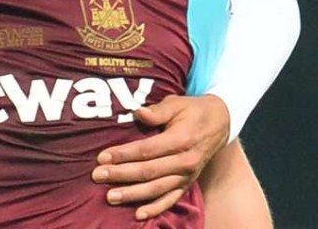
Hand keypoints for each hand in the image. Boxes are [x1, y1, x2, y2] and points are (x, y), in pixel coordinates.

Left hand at [91, 94, 228, 220]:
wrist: (220, 123)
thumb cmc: (193, 111)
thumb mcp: (177, 103)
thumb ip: (158, 110)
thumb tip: (138, 113)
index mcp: (181, 140)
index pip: (146, 150)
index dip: (123, 154)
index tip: (102, 157)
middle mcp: (185, 161)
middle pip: (148, 172)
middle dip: (120, 174)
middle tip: (97, 176)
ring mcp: (186, 175)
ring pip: (156, 189)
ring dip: (132, 194)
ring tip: (110, 196)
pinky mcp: (187, 183)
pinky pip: (170, 199)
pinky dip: (155, 208)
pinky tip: (138, 214)